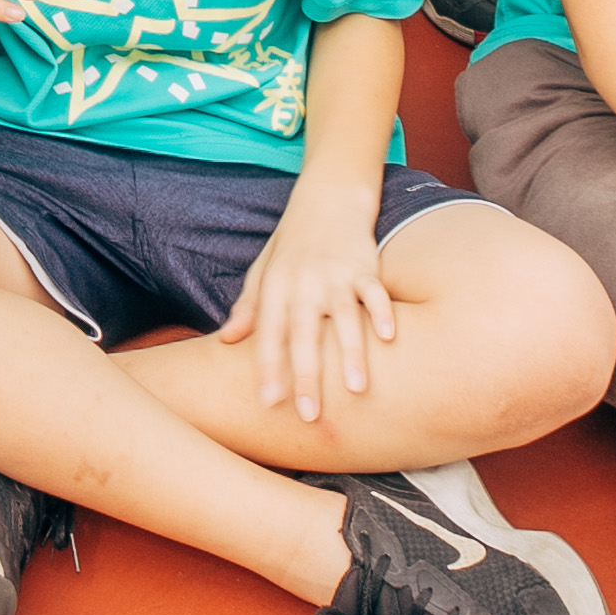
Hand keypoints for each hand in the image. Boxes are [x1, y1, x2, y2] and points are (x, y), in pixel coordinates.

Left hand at [216, 175, 398, 419]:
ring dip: (351, 353)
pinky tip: (389, 338)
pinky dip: (382, 312)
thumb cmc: (292, 244)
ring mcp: (336, 275)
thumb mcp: (263, 271)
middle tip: (309, 415)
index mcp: (276, 288)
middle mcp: (304, 284)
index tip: (268, 403)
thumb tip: (226, 340)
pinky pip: (374, 292)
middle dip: (306, 376)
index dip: (267, 369)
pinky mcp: (365, 266)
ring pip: (344, 318)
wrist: (327, 199)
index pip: (269, 335)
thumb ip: (248, 306)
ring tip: (356, 390)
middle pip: (304, 335)